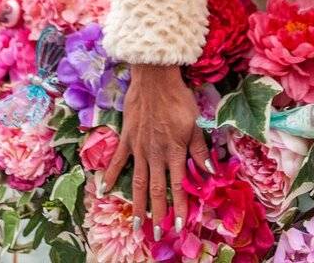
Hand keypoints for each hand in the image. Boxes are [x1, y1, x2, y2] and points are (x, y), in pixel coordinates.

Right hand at [100, 63, 212, 237]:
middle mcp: (155, 154)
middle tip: (159, 233)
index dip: (180, 207)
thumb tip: (210, 170)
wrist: (154, 79)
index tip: (180, 226)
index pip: (178, 186)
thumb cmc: (178, 98)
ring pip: (137, 181)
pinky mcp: (127, 139)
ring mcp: (139, 148)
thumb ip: (199, 149)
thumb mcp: (194, 123)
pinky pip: (117, 160)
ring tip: (137, 223)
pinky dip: (109, 176)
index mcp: (174, 151)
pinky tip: (103, 191)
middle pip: (156, 189)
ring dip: (137, 204)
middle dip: (158, 213)